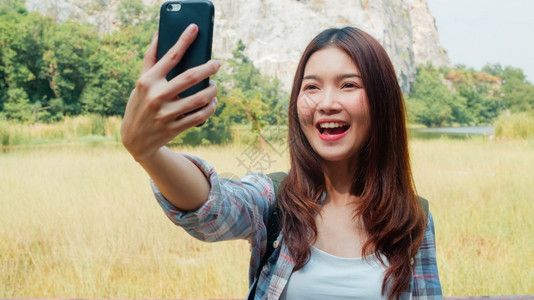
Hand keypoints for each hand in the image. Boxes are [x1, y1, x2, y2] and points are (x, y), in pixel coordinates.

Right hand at [121, 24, 220, 162]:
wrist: (135, 139)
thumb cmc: (140, 104)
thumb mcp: (141, 83)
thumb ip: (150, 61)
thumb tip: (159, 34)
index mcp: (148, 82)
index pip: (169, 56)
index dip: (184, 40)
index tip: (195, 28)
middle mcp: (157, 97)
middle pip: (191, 77)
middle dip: (209, 68)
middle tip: (218, 63)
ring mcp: (166, 114)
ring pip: (200, 99)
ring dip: (212, 91)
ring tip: (214, 86)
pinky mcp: (175, 128)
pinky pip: (200, 116)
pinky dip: (210, 108)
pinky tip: (212, 102)